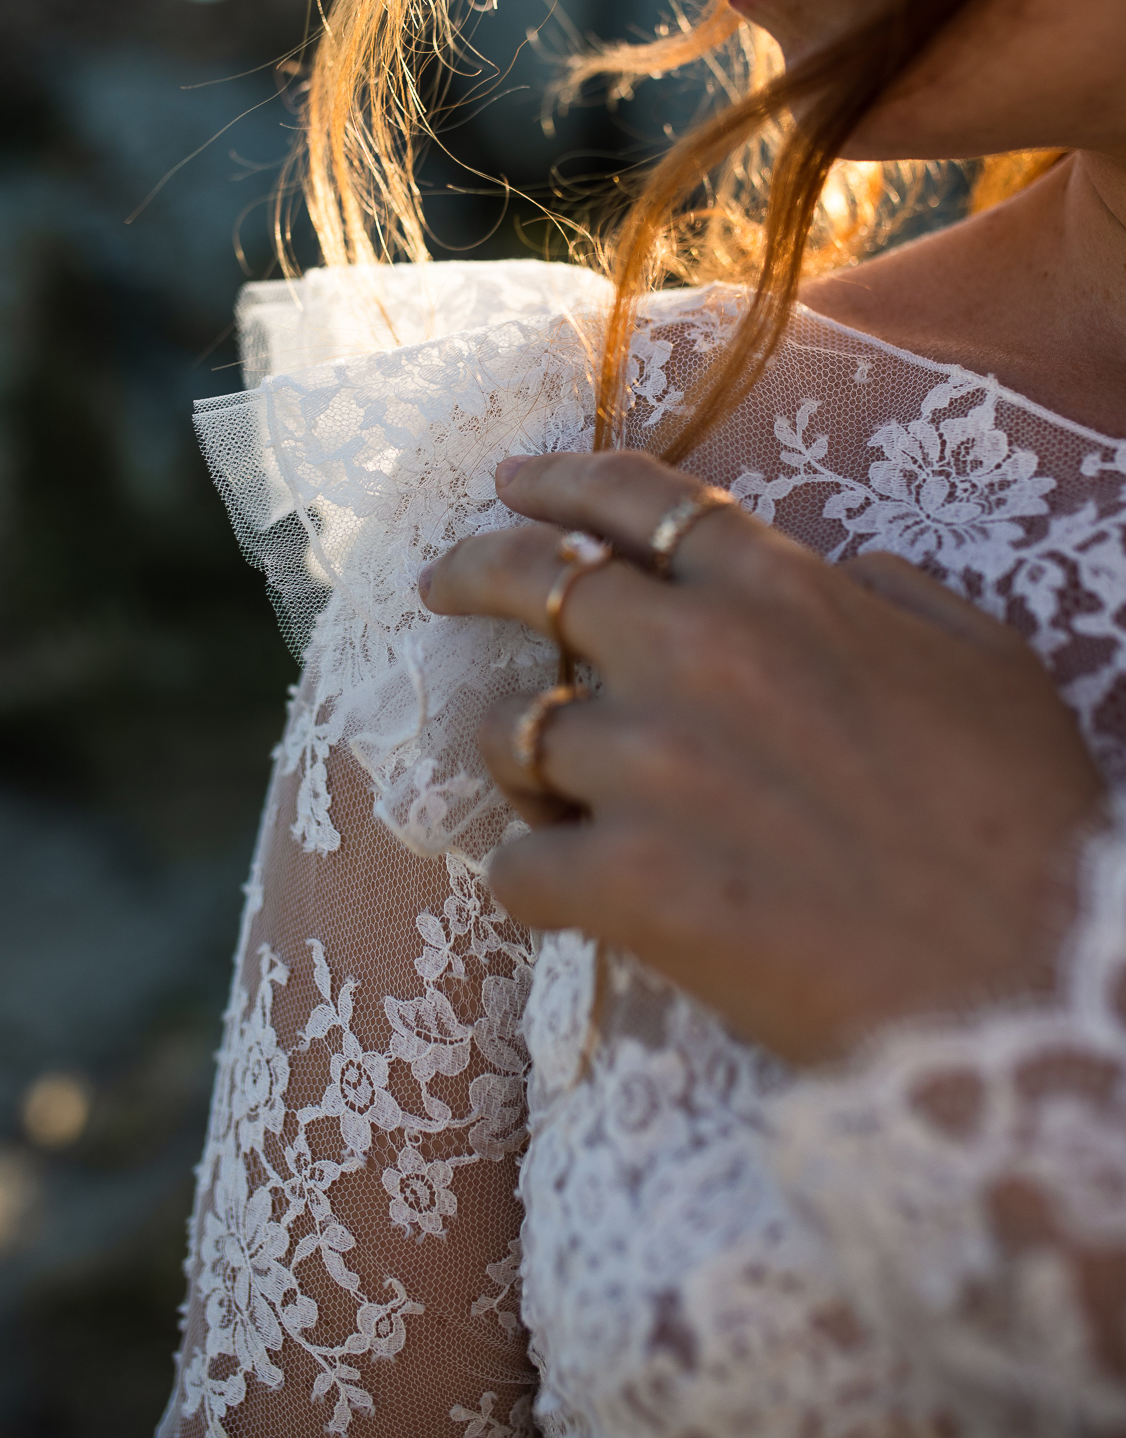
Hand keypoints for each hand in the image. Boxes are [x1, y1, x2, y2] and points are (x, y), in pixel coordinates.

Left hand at [418, 450, 1106, 1063]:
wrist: (1029, 983)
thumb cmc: (1022, 821)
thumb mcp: (984, 660)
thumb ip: (888, 593)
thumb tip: (838, 571)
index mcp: (776, 587)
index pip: (635, 499)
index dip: (557, 481)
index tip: (508, 482)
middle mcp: (693, 653)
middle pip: (534, 582)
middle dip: (471, 572)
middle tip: (436, 586)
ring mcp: (647, 766)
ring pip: (510, 734)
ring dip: (517, 759)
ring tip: (542, 790)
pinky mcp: (624, 883)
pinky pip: (514, 866)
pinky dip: (527, 880)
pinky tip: (558, 894)